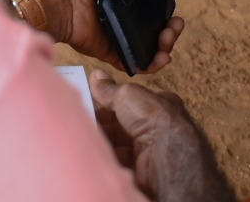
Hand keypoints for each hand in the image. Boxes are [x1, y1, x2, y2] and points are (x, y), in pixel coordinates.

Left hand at [23, 0, 189, 73]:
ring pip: (154, 42)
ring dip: (168, 42)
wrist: (64, 1)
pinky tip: (160, 57)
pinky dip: (153, 64)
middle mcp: (126, 10)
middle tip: (176, 22)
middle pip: (160, 20)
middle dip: (174, 23)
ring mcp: (121, 31)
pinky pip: (138, 61)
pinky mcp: (114, 50)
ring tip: (168, 37)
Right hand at [88, 72, 233, 201]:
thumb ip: (110, 89)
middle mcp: (154, 130)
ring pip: (117, 146)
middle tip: (83, 123)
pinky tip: (93, 153)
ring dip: (101, 142)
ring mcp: (147, 152)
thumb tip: (97, 76)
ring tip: (84, 138)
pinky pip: (117, 163)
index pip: (128, 104)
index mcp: (157, 108)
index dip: (108, 105)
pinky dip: (105, 159)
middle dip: (102, 125)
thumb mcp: (128, 95)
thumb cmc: (157, 121)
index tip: (90, 105)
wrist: (166, 158)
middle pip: (120, 126)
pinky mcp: (139, 173)